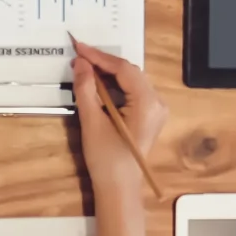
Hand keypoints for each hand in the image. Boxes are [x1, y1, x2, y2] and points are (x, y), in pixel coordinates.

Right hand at [70, 37, 166, 203]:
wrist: (119, 188)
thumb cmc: (107, 159)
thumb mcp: (92, 122)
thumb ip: (86, 89)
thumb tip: (80, 64)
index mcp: (148, 104)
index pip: (124, 69)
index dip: (100, 57)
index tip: (79, 48)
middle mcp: (157, 103)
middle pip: (130, 73)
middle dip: (103, 64)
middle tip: (78, 58)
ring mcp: (156, 110)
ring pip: (131, 81)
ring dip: (108, 74)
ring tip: (84, 69)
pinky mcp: (150, 116)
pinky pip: (133, 92)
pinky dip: (115, 86)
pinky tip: (97, 84)